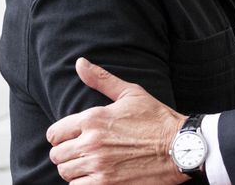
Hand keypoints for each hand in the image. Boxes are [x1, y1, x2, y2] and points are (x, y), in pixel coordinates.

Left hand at [47, 58, 187, 183]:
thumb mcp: (131, 93)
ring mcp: (98, 166)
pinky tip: (97, 176)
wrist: (180, 147)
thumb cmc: (157, 119)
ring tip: (91, 164)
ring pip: (66, 173)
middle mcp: (91, 143)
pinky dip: (84, 184)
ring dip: (75, 170)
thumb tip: (79, 63)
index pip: (54, 133)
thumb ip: (101, 79)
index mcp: (93, 119)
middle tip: (83, 152)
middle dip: (67, 153)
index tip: (72, 138)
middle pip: (57, 155)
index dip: (61, 136)